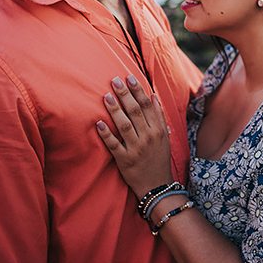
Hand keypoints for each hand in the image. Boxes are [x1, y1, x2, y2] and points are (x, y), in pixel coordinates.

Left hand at [96, 74, 173, 198]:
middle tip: (114, 80)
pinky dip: (106, 134)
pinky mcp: (124, 160)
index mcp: (158, 130)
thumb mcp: (165, 137)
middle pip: (135, 111)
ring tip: (106, 95)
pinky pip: (114, 145)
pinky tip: (98, 123)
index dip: (138, 90)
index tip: (129, 78)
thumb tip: (153, 96)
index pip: (147, 105)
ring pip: (124, 125)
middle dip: (125, 94)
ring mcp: (136, 148)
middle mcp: (148, 137)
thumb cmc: (159, 158)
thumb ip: (159, 116)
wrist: (157, 185)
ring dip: (115, 109)